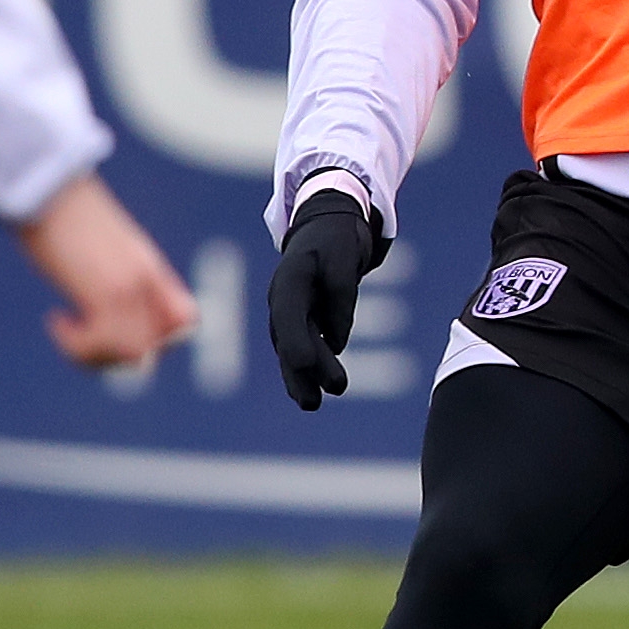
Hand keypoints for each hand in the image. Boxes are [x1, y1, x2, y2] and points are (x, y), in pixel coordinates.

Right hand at [13, 172, 196, 367]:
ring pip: (133, 353)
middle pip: (158, 345)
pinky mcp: (106, 288)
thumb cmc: (59, 210)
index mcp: (148, 265)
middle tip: (83, 339)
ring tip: (68, 331)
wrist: (43, 183)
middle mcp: (147, 278)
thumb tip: (97, 292)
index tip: (118, 330)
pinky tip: (57, 320)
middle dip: (118, 357)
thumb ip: (111, 267)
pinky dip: (76, 345)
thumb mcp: (98, 241)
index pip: (184, 318)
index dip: (158, 338)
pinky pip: (104, 341)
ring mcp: (130, 284)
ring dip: (95, 355)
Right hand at [266, 191, 382, 410]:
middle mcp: (283, 300)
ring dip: (301, 378)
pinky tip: (311, 392)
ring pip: (292, 349)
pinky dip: (305, 370)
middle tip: (315, 403)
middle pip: (288, 341)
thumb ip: (341, 298)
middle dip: (300, 373)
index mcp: (291, 280)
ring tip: (312, 405)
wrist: (327, 223)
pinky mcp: (300, 319)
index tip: (306, 366)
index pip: (289, 318)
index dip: (296, 344)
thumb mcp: (346, 259)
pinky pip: (300, 347)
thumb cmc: (337, 238)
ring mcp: (288, 311)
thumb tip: (337, 342)